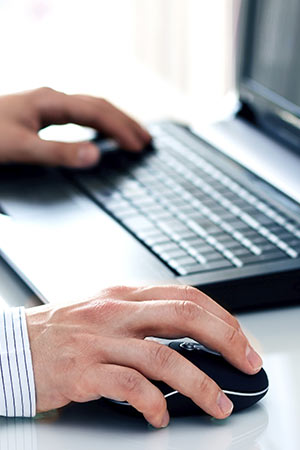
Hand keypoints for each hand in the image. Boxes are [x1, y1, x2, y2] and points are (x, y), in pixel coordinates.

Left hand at [0, 87, 150, 166]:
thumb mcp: (22, 148)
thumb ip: (59, 153)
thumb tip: (96, 156)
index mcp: (51, 102)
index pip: (97, 113)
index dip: (122, 129)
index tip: (140, 146)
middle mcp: (52, 99)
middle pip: (99, 105)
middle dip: (125, 122)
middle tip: (147, 140)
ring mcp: (47, 105)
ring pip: (91, 108)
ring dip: (114, 121)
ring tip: (133, 135)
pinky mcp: (42, 114)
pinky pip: (80, 116)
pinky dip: (98, 125)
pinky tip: (100, 134)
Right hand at [26, 285, 262, 427]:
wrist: (14, 344)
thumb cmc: (64, 329)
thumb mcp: (107, 308)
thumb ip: (144, 315)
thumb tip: (188, 333)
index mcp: (125, 294)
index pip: (186, 296)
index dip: (220, 317)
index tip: (240, 339)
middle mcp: (116, 311)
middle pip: (184, 316)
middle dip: (225, 340)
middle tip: (246, 363)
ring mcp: (100, 341)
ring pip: (163, 357)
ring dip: (199, 384)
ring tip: (218, 404)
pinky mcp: (84, 371)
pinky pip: (130, 388)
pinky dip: (153, 405)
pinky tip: (161, 416)